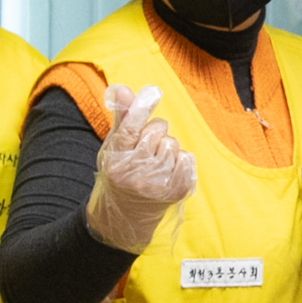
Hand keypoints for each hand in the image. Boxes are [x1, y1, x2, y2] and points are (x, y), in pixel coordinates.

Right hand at [85, 84, 198, 250]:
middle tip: (145, 147)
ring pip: (172, 143)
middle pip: (155, 131)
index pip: (130, 129)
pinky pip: (187, 156)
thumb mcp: (114, 147)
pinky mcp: (177, 191)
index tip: (152, 91)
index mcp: (115, 161)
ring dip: (166, 147)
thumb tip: (122, 88)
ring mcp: (157, 185)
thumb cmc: (121, 172)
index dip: (141, 108)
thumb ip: (121, 117)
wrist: (128, 214)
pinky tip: (168, 170)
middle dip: (154, 132)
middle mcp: (135, 174)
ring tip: (155, 162)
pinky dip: (180, 159)